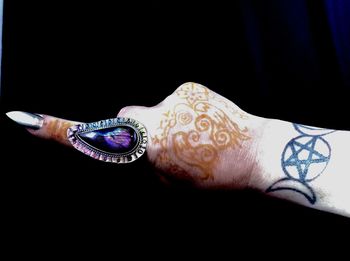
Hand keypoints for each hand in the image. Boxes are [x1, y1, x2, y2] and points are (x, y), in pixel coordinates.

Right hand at [24, 82, 266, 188]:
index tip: (23, 120)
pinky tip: (203, 128)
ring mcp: (175, 95)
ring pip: (152, 110)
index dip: (57, 131)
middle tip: (166, 149)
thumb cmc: (216, 177)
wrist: (259, 151)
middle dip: (135, 132)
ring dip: (164, 125)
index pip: (98, 136)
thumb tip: (138, 151)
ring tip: (194, 141)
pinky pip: (173, 102)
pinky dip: (181, 115)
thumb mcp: (172, 187)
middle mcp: (157, 112)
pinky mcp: (190, 86)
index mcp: (150, 142)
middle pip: (126, 116)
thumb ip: (145, 166)